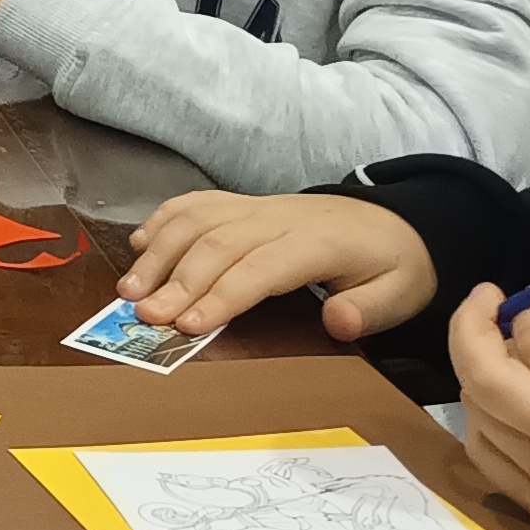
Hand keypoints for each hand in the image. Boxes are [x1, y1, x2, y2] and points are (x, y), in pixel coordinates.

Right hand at [118, 191, 435, 341]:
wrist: (395, 222)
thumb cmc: (392, 266)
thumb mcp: (401, 294)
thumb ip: (369, 310)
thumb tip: (336, 321)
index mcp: (318, 242)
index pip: (262, 267)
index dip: (223, 295)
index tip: (189, 326)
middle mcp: (279, 217)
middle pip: (218, 243)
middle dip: (177, 281)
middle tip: (145, 316)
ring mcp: (257, 206)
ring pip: (197, 219)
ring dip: (158, 253)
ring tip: (129, 290)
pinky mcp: (242, 202)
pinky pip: (194, 203)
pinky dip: (161, 221)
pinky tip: (138, 246)